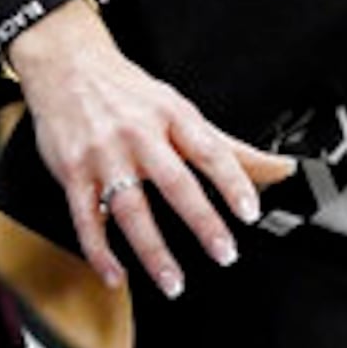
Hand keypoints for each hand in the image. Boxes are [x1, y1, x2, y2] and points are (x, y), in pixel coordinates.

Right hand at [8, 0, 292, 296]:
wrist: (67, 66)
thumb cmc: (128, 92)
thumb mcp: (180, 108)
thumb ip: (228, 146)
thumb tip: (279, 170)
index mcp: (172, 116)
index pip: (210, 151)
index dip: (234, 182)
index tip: (251, 211)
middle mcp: (138, 135)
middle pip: (174, 182)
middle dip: (202, 221)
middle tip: (224, 253)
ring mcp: (103, 156)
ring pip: (129, 209)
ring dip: (152, 251)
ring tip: (172, 281)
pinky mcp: (72, 174)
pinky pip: (85, 219)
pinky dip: (100, 252)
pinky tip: (116, 275)